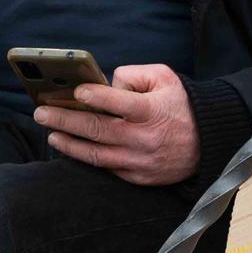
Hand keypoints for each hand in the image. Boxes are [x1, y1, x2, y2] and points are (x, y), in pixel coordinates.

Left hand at [36, 63, 200, 185]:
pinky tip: (74, 148)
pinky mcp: (140, 177)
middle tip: (42, 113)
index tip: (76, 91)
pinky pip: (108, 168)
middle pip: (97, 129)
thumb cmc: (183, 105)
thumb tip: (104, 85)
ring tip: (51, 134)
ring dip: (69, 144)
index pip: (119, 103)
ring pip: (96, 154)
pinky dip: (89, 158)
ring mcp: (141, 161)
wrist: (209, 142)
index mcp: (153, 111)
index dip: (95, 97)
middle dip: (65, 120)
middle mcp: (145, 138)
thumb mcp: (165, 78)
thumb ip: (132, 75)